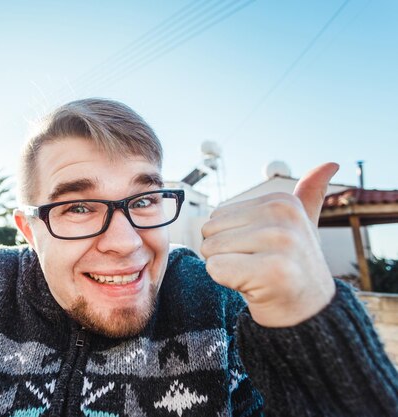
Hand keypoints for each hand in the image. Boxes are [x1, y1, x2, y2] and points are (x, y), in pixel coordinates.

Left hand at [200, 163, 338, 326]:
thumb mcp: (301, 227)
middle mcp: (283, 216)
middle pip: (210, 232)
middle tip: (255, 267)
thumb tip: (330, 163)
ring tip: (255, 275)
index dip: (231, 240)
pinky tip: (255, 287)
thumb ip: (308, 196)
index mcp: (282, 201)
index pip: (217, 216)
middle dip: (225, 255)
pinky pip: (216, 269)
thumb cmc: (293, 268)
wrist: (307, 313)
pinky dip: (227, 283)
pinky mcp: (273, 271)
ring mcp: (281, 242)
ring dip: (226, 269)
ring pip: (211, 251)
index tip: (261, 253)